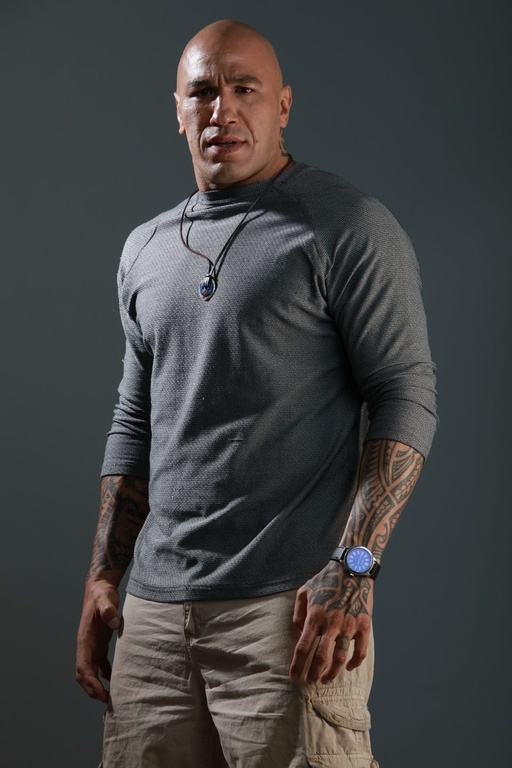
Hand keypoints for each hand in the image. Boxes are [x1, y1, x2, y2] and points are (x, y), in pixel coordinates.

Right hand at [75, 577, 121, 701]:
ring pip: (91, 672)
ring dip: (98, 685)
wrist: (100, 587)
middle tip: (108, 701)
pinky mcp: (100, 644)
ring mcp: (92, 646)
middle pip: (84, 674)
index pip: (83, 666)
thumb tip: (115, 623)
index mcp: (85, 639)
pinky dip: (105, 675)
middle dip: (92, 689)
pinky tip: (117, 681)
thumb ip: (108, 609)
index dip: (90, 681)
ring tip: (113, 697)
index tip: (100, 692)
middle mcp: (86, 645)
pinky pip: (100, 665)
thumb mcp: (105, 598)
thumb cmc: (102, 593)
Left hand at [289, 560, 373, 683]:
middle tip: (309, 682)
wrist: (353, 568)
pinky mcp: (364, 625)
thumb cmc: (327, 579)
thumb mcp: (305, 591)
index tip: (294, 677)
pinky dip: (354, 663)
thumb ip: (298, 612)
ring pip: (340, 657)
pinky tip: (347, 667)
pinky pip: (360, 651)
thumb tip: (299, 632)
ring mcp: (349, 625)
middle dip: (313, 673)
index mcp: (315, 615)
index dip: (297, 665)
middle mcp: (331, 622)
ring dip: (332, 673)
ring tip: (325, 679)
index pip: (303, 647)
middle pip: (321, 657)